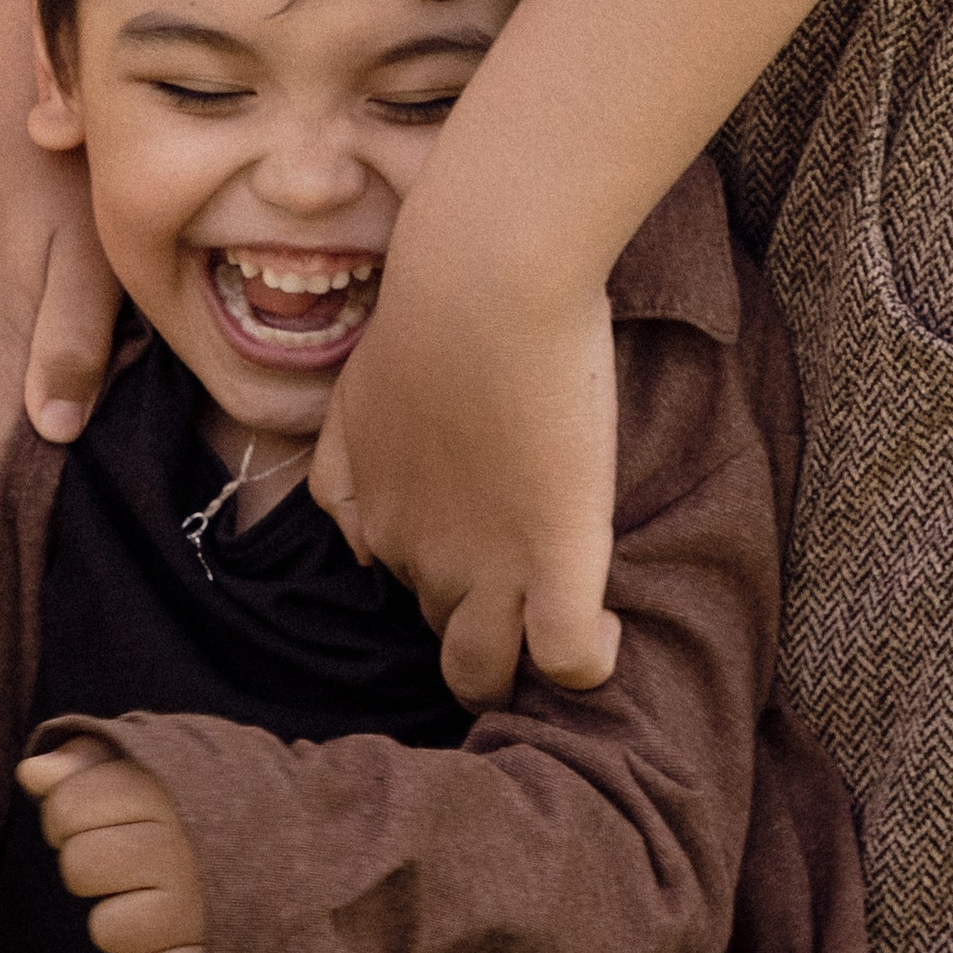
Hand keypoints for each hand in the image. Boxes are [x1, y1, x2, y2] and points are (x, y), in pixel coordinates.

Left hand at [19, 737, 206, 952]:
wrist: (317, 851)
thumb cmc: (223, 801)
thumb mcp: (170, 759)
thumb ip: (96, 760)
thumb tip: (30, 773)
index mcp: (173, 789)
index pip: (67, 805)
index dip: (70, 810)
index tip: (103, 814)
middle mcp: (184, 848)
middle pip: (78, 865)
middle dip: (94, 860)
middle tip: (137, 856)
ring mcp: (197, 910)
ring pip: (104, 926)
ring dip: (125, 915)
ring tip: (167, 895)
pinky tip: (184, 934)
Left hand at [311, 189, 619, 709]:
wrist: (482, 282)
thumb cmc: (428, 317)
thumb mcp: (357, 398)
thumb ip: (346, 473)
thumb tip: (360, 548)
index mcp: (378, 519)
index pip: (407, 585)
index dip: (451, 573)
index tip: (489, 544)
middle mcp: (419, 559)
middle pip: (443, 630)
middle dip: (478, 620)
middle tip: (528, 580)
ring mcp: (485, 568)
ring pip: (485, 670)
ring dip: (518, 663)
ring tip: (562, 631)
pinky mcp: (555, 560)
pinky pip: (568, 655)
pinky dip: (586, 661)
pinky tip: (606, 633)